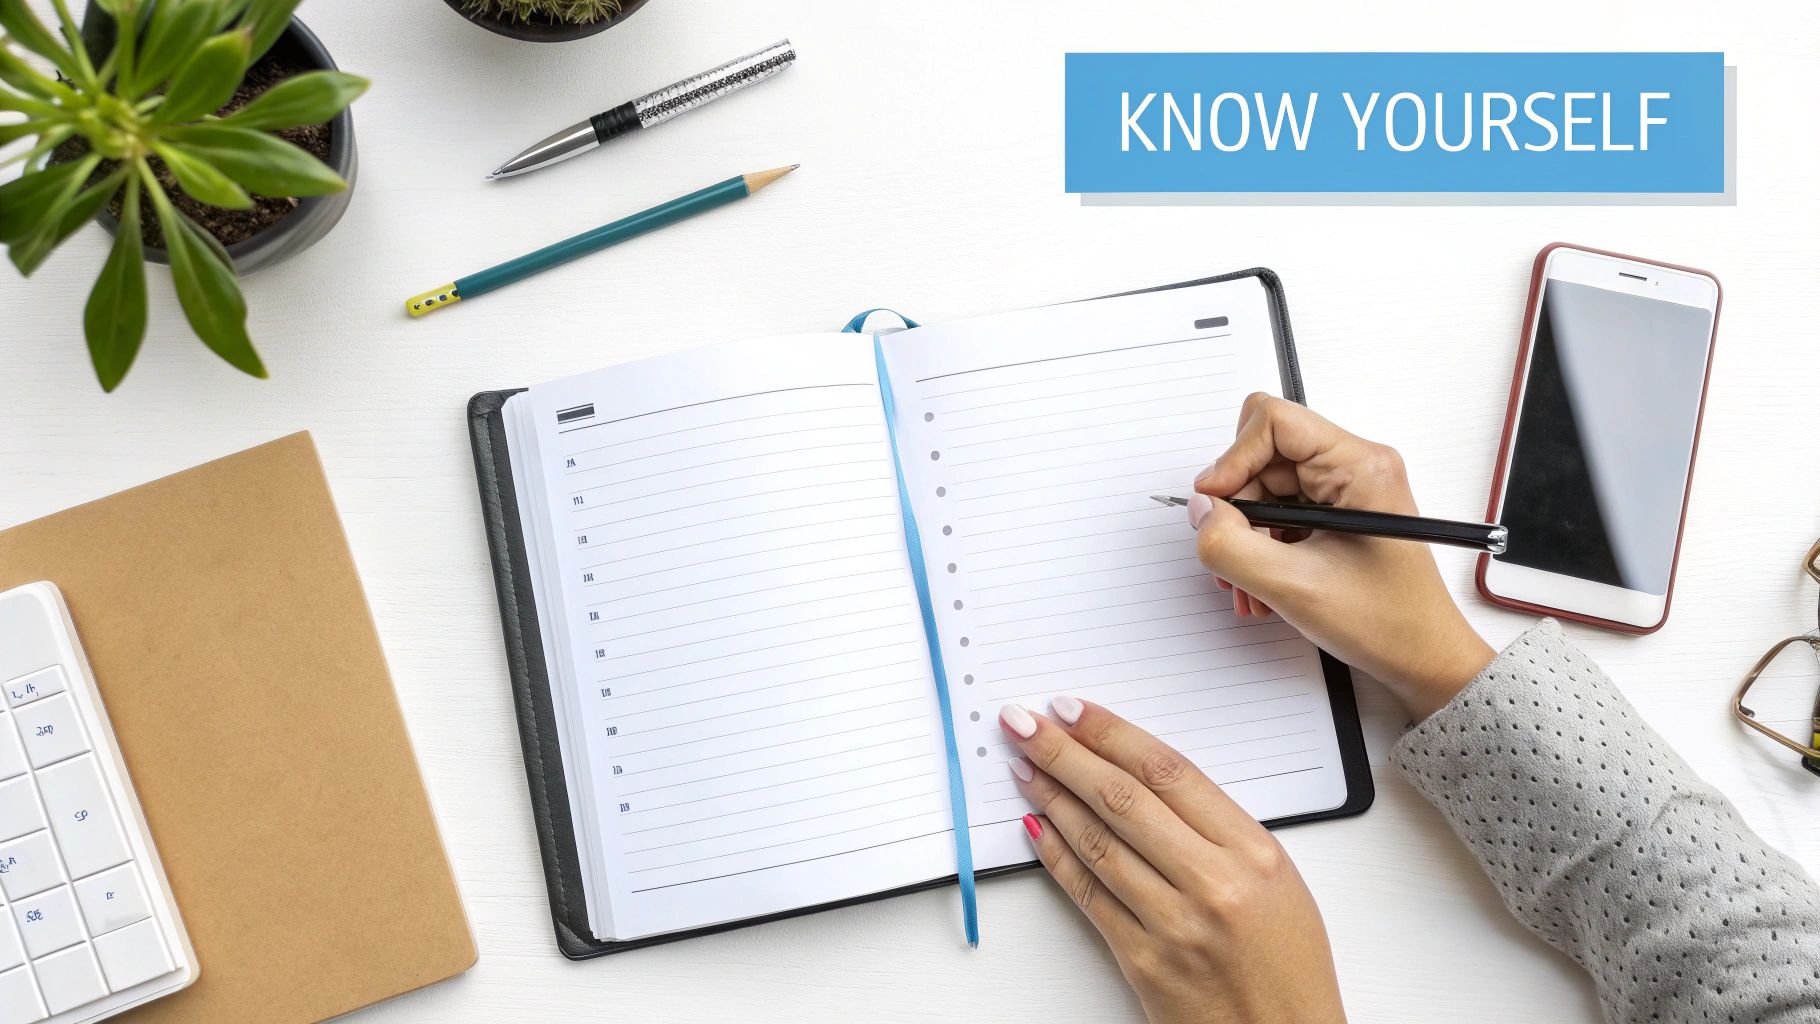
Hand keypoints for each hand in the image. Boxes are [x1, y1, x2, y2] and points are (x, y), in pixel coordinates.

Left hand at [1002, 697, 1345, 1023]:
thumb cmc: (1287, 964)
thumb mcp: (1278, 879)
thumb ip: (1218, 829)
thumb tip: (1143, 778)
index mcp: (1253, 852)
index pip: (1167, 772)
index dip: (1111, 733)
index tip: (1071, 710)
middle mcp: (1213, 883)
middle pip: (1122, 798)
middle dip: (1064, 753)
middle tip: (1023, 724)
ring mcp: (1174, 924)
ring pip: (1098, 842)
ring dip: (1051, 797)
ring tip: (1023, 766)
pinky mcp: (1143, 961)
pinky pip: (1088, 894)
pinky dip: (1056, 856)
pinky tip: (1036, 827)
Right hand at [1190, 394, 1492, 720]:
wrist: (1423, 659)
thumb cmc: (1386, 623)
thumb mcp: (1292, 585)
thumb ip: (1230, 544)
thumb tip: (1201, 511)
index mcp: (1359, 466)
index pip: (1273, 422)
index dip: (1233, 458)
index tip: (1213, 502)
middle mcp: (1355, 467)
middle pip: (1263, 458)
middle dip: (1237, 509)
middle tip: (1233, 557)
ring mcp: (1347, 490)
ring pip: (1265, 490)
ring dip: (1246, 536)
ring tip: (1249, 585)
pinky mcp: (1339, 513)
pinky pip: (1280, 513)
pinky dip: (1261, 547)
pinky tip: (1263, 586)